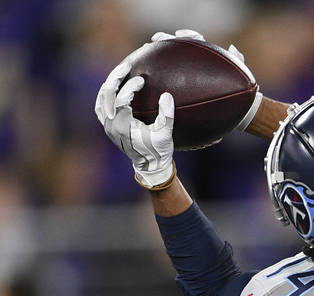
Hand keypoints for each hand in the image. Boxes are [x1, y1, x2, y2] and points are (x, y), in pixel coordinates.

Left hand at [94, 62, 174, 188]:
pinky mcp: (108, 127)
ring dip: (109, 84)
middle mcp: (111, 125)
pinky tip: (113, 87)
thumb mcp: (166, 134)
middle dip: (116, 78)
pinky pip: (100, 107)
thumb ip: (166, 115)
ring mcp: (107, 126)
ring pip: (101, 99)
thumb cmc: (158, 150)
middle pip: (106, 95)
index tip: (142, 80)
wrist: (149, 166)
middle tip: (126, 65)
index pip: (121, 100)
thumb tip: (166, 95)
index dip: (130, 87)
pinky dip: (105, 95)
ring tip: (119, 72)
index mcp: (122, 126)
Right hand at [150, 29, 261, 130]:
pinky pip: (166, 82)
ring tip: (146, 51)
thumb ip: (238, 63)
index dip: (189, 35)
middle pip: (176, 47)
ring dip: (155, 54)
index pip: (196, 41)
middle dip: (165, 40)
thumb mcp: (241, 81)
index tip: (180, 34)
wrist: (231, 114)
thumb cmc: (236, 96)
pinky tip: (147, 76)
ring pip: (167, 61)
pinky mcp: (179, 88)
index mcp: (205, 59)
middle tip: (157, 39)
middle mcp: (192, 64)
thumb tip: (233, 48)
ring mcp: (184, 74)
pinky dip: (157, 77)